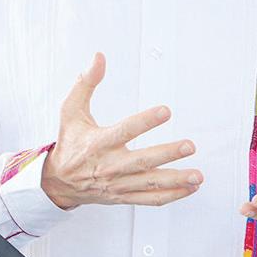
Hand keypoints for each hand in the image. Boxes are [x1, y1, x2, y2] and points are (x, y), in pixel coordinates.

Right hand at [42, 52, 202, 209]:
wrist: (58, 182)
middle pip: (143, 160)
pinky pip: (151, 199)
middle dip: (168, 153)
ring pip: (150, 183)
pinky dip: (172, 195)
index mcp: (98, 143)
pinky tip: (191, 188)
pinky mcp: (124, 196)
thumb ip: (86, 83)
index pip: (125, 130)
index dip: (146, 121)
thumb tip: (99, 57)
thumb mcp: (71, 111)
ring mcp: (119, 183)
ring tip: (197, 175)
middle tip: (190, 145)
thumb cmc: (69, 143)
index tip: (166, 111)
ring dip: (176, 180)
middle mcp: (110, 165)